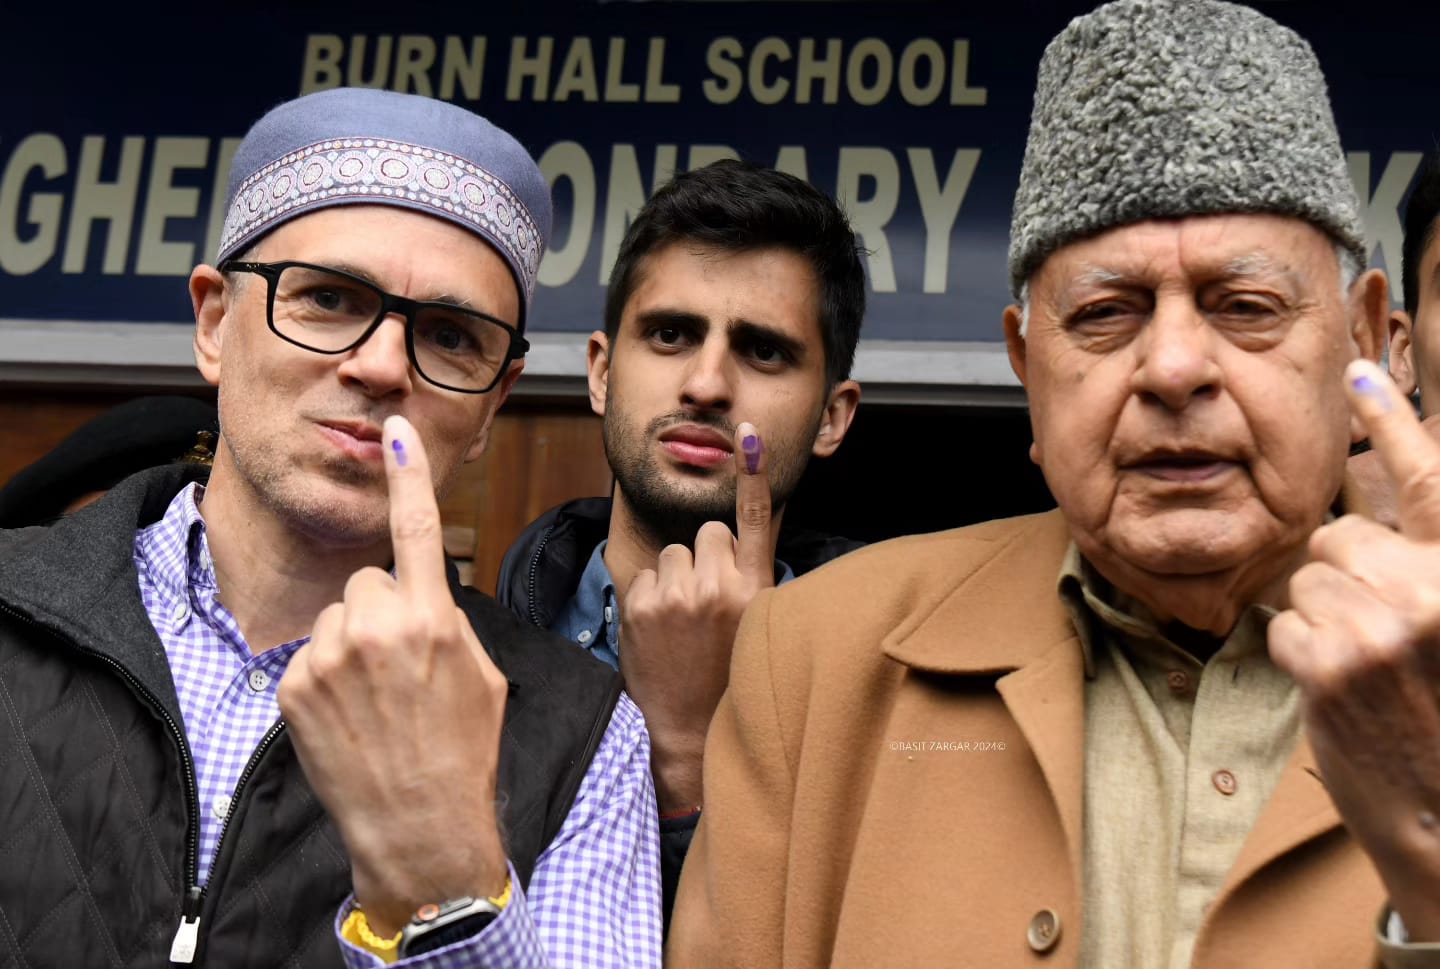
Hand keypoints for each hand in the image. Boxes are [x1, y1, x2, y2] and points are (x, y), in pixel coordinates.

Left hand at [277, 415, 508, 935]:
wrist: (419, 829)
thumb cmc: (463, 753)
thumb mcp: (482, 677)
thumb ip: (448, 622)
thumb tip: (421, 595)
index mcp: (433, 619)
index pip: (418, 528)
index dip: (408, 474)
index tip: (396, 428)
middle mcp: (378, 628)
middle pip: (369, 581)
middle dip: (382, 609)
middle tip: (400, 667)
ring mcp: (329, 657)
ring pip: (337, 616)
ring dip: (351, 644)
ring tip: (373, 700)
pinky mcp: (294, 687)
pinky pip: (310, 655)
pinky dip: (324, 679)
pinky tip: (348, 718)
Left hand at [620, 421, 775, 814]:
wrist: (688, 733)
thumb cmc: (727, 680)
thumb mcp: (757, 629)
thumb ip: (748, 582)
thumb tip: (732, 540)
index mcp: (755, 591)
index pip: (755, 519)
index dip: (753, 472)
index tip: (746, 433)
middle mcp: (717, 588)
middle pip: (708, 533)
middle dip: (706, 558)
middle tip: (708, 604)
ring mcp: (675, 596)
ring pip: (673, 553)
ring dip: (676, 577)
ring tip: (683, 623)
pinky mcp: (639, 605)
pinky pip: (645, 575)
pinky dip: (649, 596)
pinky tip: (659, 631)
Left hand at [1270, 360, 1439, 939]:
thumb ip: (1423, 568)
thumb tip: (1368, 518)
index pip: (1432, 483)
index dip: (1394, 422)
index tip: (1359, 373)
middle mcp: (1431, 594)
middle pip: (1340, 535)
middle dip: (1344, 572)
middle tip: (1379, 632)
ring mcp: (1379, 630)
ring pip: (1306, 580)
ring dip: (1322, 618)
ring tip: (1368, 669)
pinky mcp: (1330, 666)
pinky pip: (1285, 625)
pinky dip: (1301, 655)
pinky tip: (1341, 691)